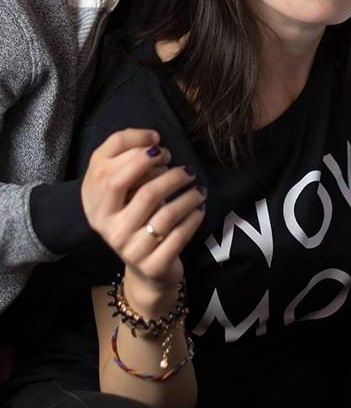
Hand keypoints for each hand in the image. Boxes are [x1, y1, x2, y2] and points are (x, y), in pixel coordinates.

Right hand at [81, 128, 205, 309]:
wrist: (144, 269)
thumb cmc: (134, 216)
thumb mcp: (121, 189)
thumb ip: (124, 157)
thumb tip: (151, 138)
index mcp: (95, 204)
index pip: (108, 172)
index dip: (136, 153)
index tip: (159, 146)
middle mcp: (108, 227)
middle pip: (145, 192)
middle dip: (171, 175)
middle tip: (186, 170)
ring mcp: (130, 249)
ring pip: (166, 214)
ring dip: (188, 196)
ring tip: (198, 189)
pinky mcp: (153, 265)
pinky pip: (179, 235)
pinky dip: (193, 218)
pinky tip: (199, 209)